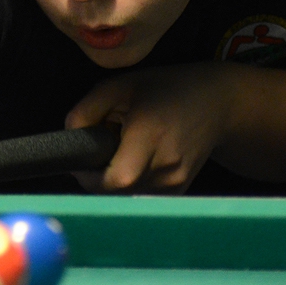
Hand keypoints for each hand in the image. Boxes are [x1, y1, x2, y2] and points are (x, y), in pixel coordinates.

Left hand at [65, 63, 236, 192]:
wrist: (216, 104)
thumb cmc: (163, 89)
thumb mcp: (119, 86)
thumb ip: (86, 111)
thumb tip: (69, 139)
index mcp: (151, 135)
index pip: (117, 179)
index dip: (91, 177)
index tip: (80, 162)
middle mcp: (167, 165)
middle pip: (119, 193)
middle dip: (97, 179)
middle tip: (96, 154)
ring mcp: (176, 182)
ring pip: (128, 198)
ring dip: (113, 183)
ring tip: (118, 154)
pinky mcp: (179, 191)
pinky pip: (142, 197)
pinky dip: (130, 186)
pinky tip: (134, 162)